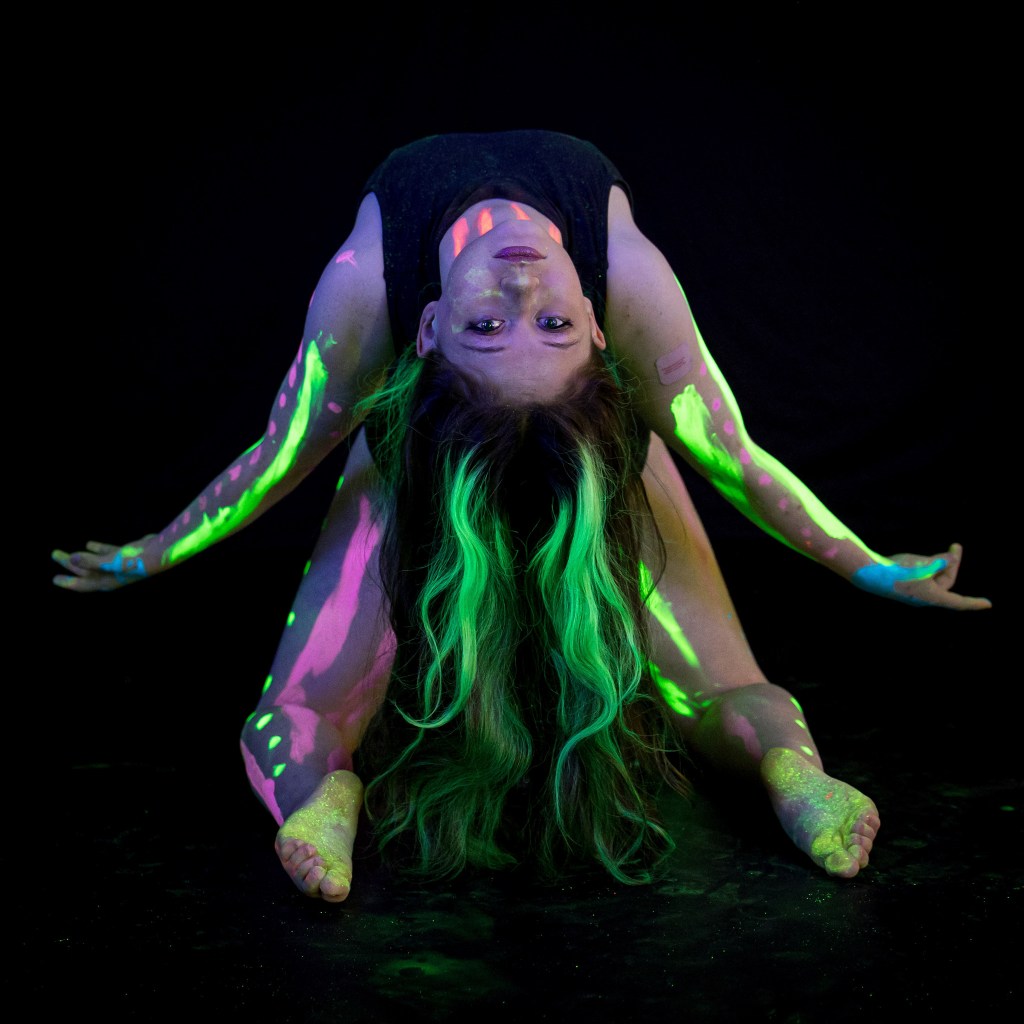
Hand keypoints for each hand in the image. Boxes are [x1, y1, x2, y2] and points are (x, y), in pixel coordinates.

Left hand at [51, 538, 153, 592]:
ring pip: (93, 563)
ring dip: (80, 557)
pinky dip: (96, 549)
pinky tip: (88, 544)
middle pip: (85, 572)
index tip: (54, 579)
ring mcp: (117, 566)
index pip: (82, 584)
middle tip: (55, 554)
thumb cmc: (134, 560)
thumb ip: (90, 561)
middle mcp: (110, 576)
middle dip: (69, 565)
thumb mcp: (110, 562)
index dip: (67, 582)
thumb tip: (71, 559)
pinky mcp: (124, 555)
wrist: (158, 553)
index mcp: (105, 581)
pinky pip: (106, 554)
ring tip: (66, 552)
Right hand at [851, 543, 991, 609]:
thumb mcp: (925, 564)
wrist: (871, 573)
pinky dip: (927, 567)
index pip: (959, 601)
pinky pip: (923, 577)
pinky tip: (921, 559)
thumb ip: (942, 561)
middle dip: (951, 564)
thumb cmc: (899, 571)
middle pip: (946, 581)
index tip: (988, 604)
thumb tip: (953, 558)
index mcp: (933, 597)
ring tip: (937, 551)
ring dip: (938, 564)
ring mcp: (914, 592)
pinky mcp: (905, 586)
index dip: (974, 602)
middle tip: (955, 546)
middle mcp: (925, 598)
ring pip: (934, 577)